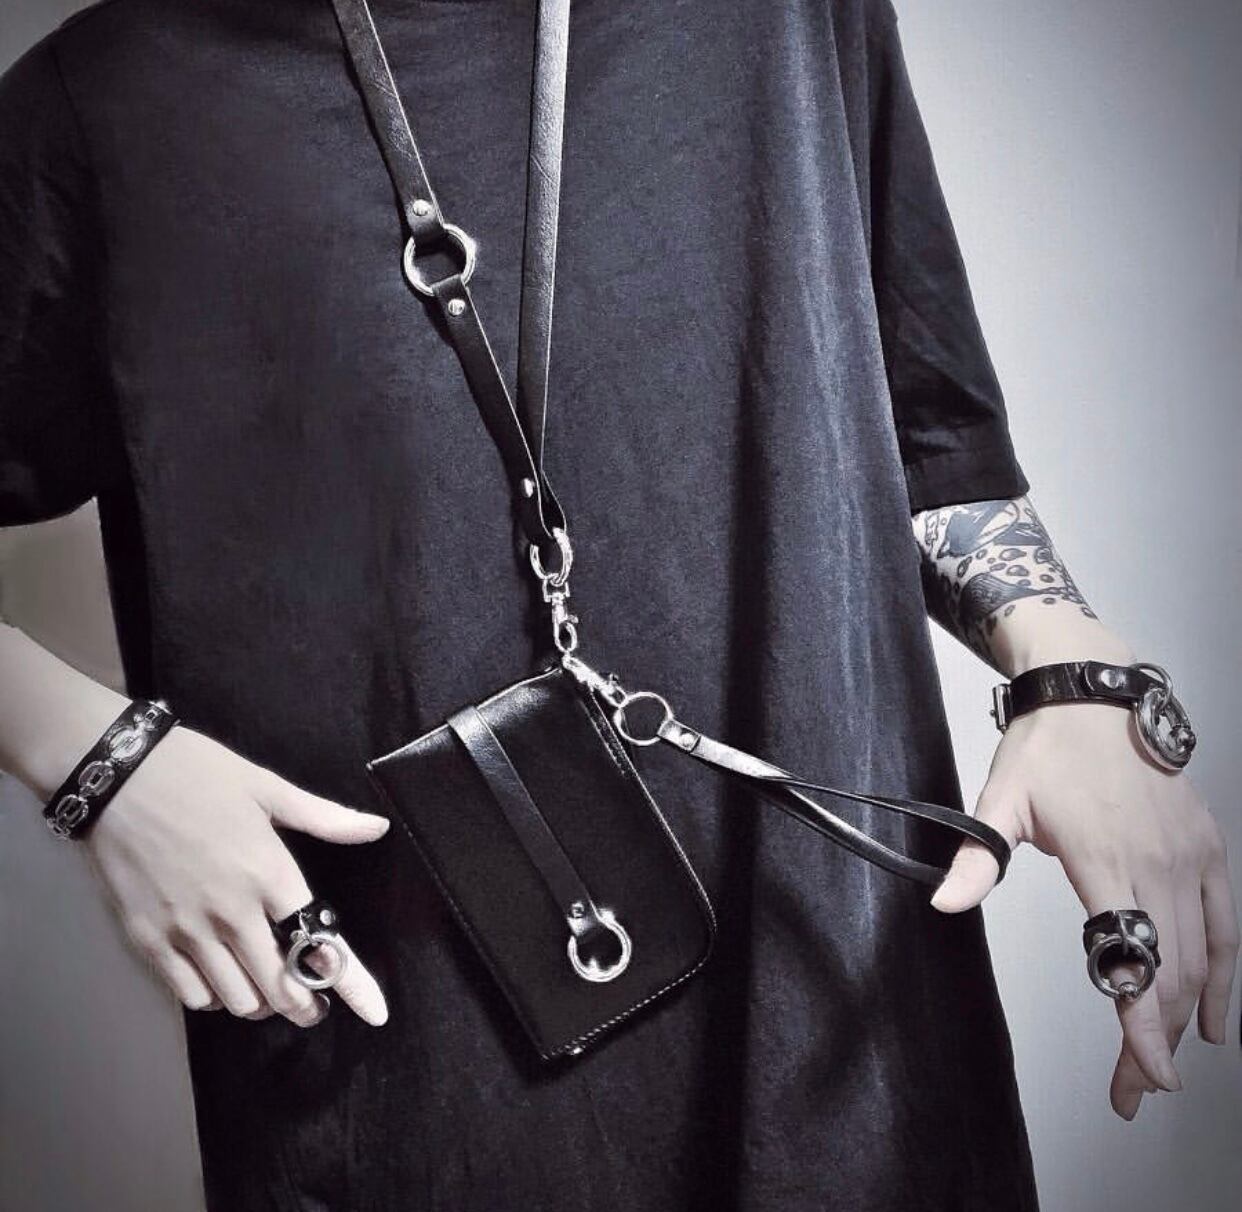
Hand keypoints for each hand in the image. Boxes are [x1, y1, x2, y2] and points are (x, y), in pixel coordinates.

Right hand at [82, 723, 391, 1027]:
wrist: (117, 775)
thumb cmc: (198, 774)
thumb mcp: (268, 787)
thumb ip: (325, 817)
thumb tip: (377, 827)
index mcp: (269, 873)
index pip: (321, 944)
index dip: (353, 985)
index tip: (375, 1012)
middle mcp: (232, 911)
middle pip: (280, 987)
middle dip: (305, 1005)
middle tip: (313, 1006)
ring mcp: (187, 929)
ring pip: (237, 999)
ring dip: (260, 1003)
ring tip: (267, 990)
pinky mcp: (148, 939)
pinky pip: (190, 994)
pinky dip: (213, 998)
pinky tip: (220, 980)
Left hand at [929, 700, 1238, 1119]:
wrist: (1095, 693)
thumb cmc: (1048, 746)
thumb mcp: (1000, 798)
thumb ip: (977, 857)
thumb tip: (945, 905)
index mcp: (1104, 857)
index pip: (1131, 959)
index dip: (1141, 1029)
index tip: (1146, 1078)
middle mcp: (1158, 863)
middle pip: (1169, 972)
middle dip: (1156, 1041)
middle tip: (1137, 1089)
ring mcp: (1191, 857)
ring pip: (1201, 957)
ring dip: (1186, 1017)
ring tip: (1165, 1065)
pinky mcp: (1210, 848)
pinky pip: (1228, 924)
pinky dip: (1225, 975)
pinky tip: (1214, 1016)